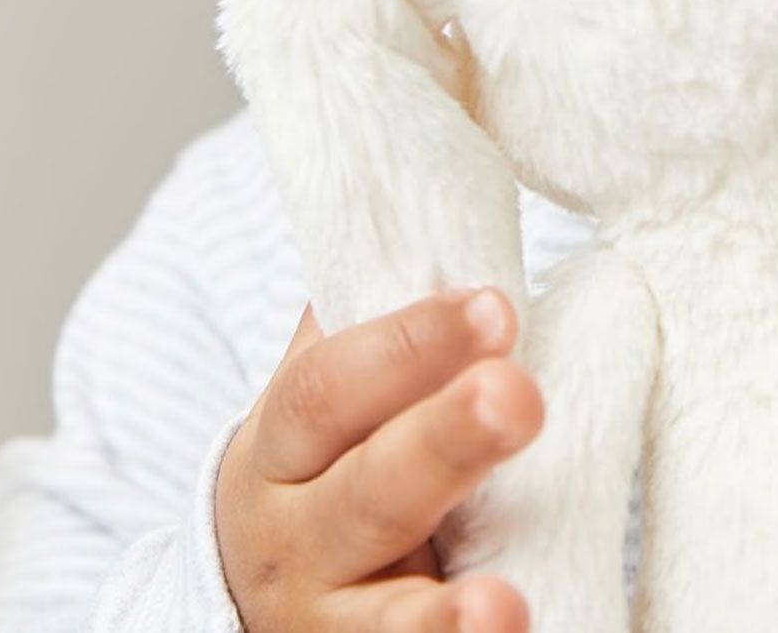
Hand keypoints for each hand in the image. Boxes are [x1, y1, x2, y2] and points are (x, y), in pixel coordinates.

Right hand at [215, 286, 542, 631]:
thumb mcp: (331, 390)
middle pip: (366, 495)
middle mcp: (294, 540)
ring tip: (503, 606)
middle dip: (445, 444)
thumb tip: (447, 188)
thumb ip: (375, 309)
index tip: (496, 305)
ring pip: (378, 623)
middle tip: (520, 397)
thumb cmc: (328, 458)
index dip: (410, 344)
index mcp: (282, 445)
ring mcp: (328, 623)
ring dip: (442, 618)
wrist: (258, 587)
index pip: (332, 387)